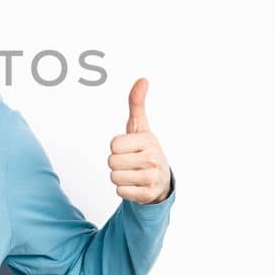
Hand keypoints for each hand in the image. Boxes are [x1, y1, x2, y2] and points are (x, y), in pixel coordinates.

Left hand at [109, 77, 171, 203]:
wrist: (162, 179)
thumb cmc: (145, 149)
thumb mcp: (141, 126)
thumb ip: (137, 103)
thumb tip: (142, 79)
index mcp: (148, 140)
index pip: (113, 144)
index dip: (117, 147)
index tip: (129, 148)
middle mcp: (153, 158)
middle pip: (111, 162)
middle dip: (117, 163)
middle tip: (131, 162)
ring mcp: (152, 177)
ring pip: (114, 178)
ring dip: (120, 177)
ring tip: (133, 173)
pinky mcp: (148, 194)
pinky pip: (120, 192)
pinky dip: (124, 190)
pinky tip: (136, 185)